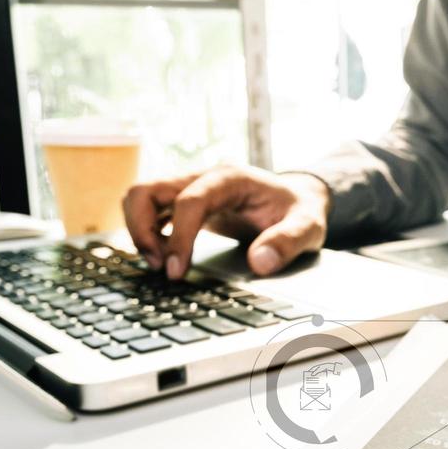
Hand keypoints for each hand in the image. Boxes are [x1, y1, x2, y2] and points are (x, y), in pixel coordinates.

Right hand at [122, 165, 330, 278]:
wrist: (297, 199)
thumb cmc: (300, 210)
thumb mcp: (308, 227)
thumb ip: (288, 242)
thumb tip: (259, 263)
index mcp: (231, 177)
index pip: (190, 201)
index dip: (178, 237)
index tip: (177, 271)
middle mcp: (204, 176)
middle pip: (148, 190)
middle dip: (142, 230)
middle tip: (159, 267)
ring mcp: (191, 186)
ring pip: (141, 197)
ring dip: (139, 230)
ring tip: (160, 264)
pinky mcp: (185, 201)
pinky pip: (151, 210)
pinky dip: (148, 232)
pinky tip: (165, 257)